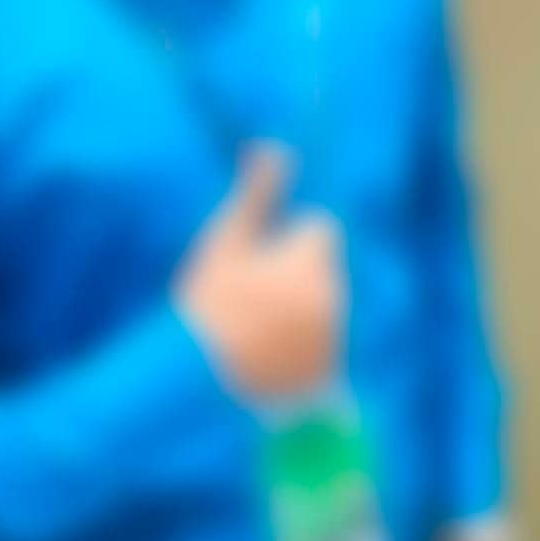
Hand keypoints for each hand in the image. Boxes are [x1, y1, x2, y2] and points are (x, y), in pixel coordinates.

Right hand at [176, 143, 343, 403]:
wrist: (207, 393)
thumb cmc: (214, 310)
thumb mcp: (227, 244)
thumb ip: (256, 196)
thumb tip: (273, 147)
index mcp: (311, 260)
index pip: (320, 227)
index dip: (290, 237)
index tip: (258, 257)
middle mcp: (331, 297)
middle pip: (322, 268)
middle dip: (295, 273)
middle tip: (248, 295)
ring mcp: (332, 338)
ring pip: (320, 305)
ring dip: (296, 309)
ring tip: (251, 328)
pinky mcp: (327, 375)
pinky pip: (320, 344)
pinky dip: (299, 345)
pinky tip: (264, 356)